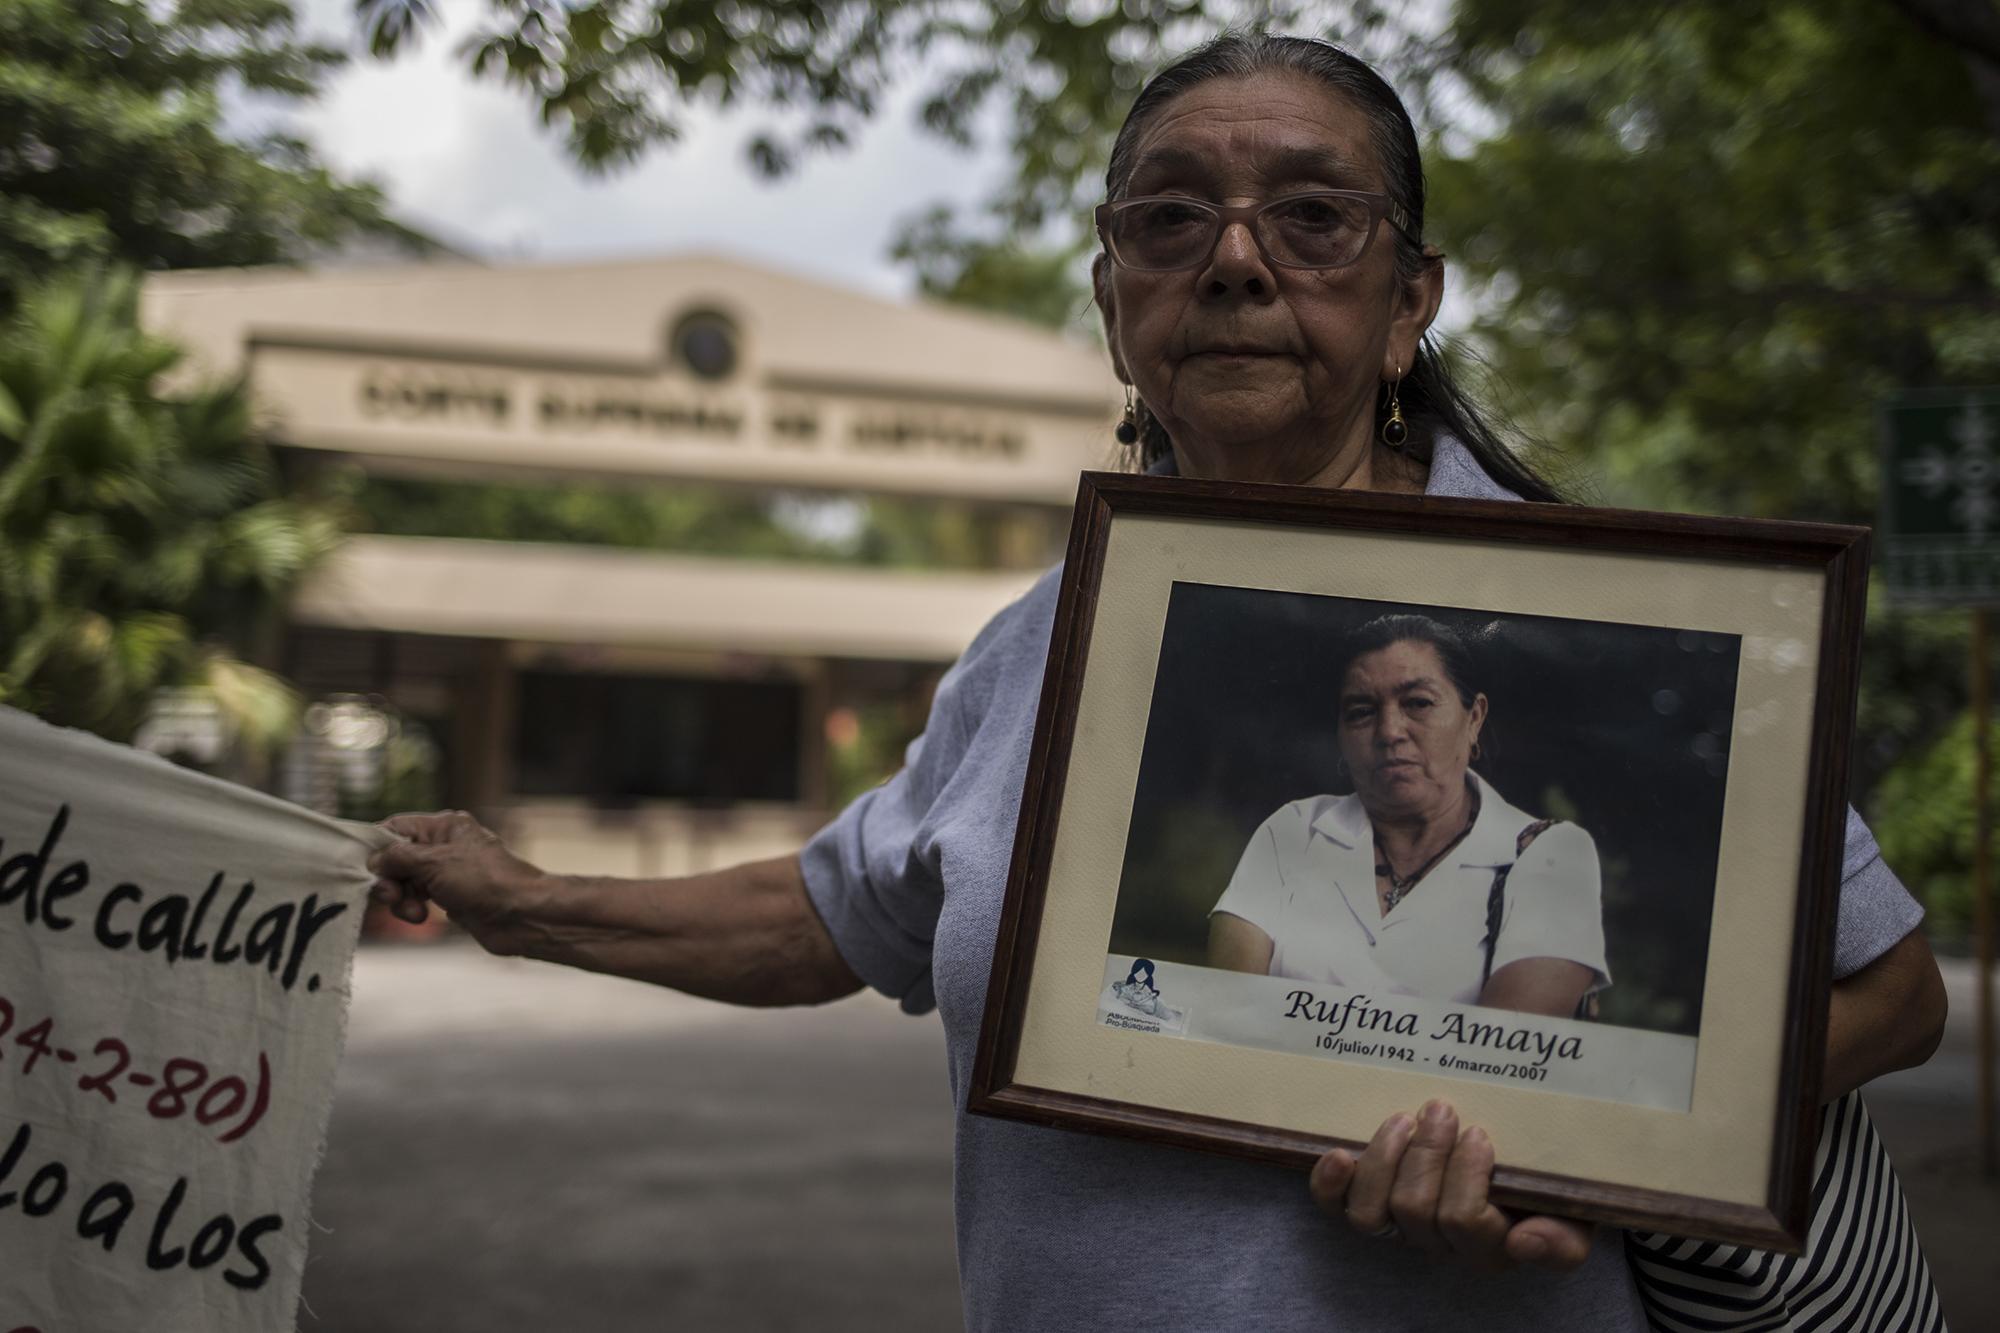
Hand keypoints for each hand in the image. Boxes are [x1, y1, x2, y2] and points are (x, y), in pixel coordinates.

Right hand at [369, 811, 550, 954]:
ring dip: (401, 898)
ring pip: (405, 882)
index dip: (375, 847)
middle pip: (396, 858)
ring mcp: (447, 872)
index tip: (362, 868)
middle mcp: (444, 846)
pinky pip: (418, 899)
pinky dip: (413, 908)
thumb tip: (374, 860)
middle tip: (391, 896)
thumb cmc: (484, 881)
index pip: (395, 828)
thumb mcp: (434, 862)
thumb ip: (398, 858)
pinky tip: (422, 917)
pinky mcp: (450, 897)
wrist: (521, 915)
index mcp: (443, 826)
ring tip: (414, 912)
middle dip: (389, 879)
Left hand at [1308, 1100, 1594, 1273]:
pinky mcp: (1367, 1201)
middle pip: (1415, 1211)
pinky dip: (1329, 1184)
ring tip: (1404, 1118)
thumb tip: (1524, 1243)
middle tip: (1442, 1109)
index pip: (1465, 1223)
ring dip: (1384, 1158)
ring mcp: (1400, 1224)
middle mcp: (1441, 1243)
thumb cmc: (1546, 1172)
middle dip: (1427, 1153)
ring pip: (1372, 1213)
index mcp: (1492, 1246)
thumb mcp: (1575, 1205)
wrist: (1517, 1135)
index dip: (1466, 1176)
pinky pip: (1338, 1208)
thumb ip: (1564, 1239)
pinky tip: (1339, 1154)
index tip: (1480, 1132)